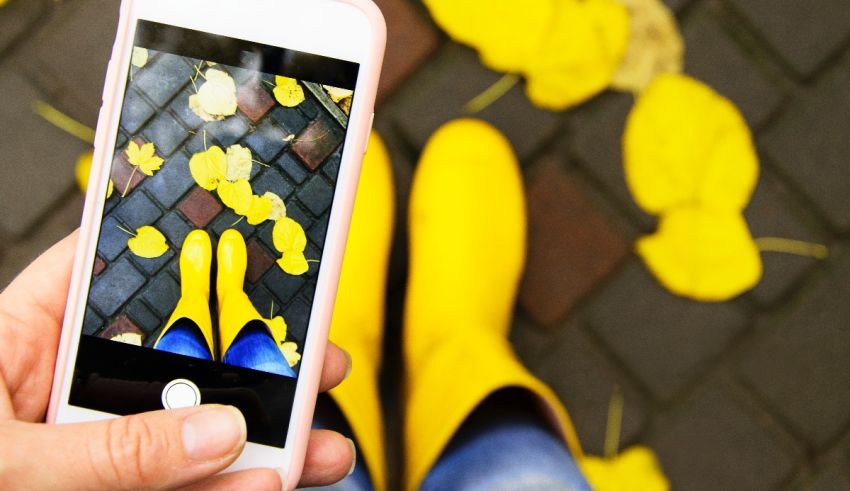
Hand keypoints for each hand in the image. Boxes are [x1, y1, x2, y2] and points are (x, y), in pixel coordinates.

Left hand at [0, 232, 353, 489]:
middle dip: (249, 359)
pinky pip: (187, 482)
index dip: (172, 250)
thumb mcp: (4, 461)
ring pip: (194, 428)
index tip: (240, 241)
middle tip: (308, 357)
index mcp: (22, 342)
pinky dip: (233, 486)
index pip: (107, 274)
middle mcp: (71, 389)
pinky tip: (271, 480)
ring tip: (312, 441)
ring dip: (261, 436)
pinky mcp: (123, 490)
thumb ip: (106, 449)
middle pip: (176, 356)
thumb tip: (210, 430)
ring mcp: (102, 445)